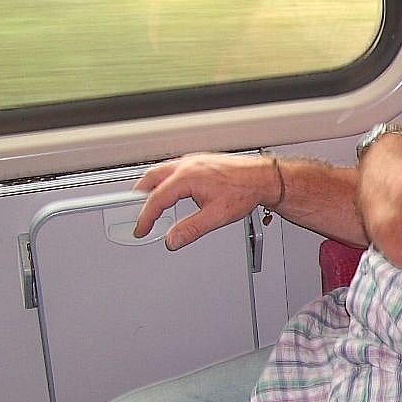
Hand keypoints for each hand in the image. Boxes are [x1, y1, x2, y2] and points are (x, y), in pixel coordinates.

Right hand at [133, 153, 278, 249]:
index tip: (141, 228)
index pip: (156, 199)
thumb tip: (173, 240)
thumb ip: (191, 229)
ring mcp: (194, 160)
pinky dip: (166, 179)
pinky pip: (175, 167)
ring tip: (150, 200)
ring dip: (152, 185)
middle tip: (136, 211)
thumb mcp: (216, 216)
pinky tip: (172, 187)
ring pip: (162, 170)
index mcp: (186, 177)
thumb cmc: (245, 191)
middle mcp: (187, 165)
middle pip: (151, 178)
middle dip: (140, 196)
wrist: (264, 178)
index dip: (146, 217)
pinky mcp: (201, 160)